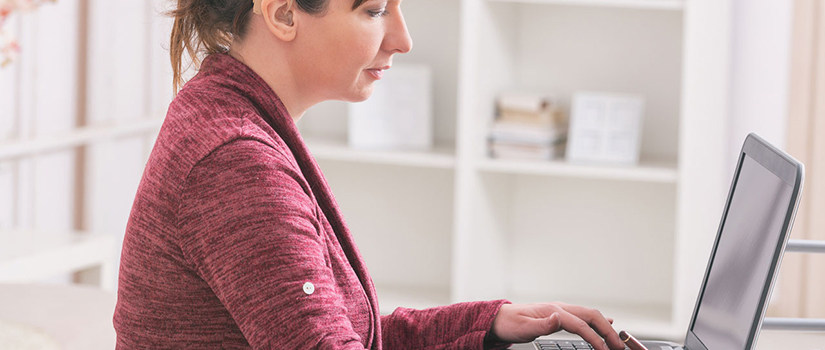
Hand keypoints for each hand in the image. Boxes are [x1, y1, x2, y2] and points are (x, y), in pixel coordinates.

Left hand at [491, 302, 624, 349]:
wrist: (499, 318)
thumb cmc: (510, 324)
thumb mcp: (523, 328)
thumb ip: (543, 324)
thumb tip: (558, 318)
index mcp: (553, 310)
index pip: (580, 324)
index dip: (595, 337)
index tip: (604, 349)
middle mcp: (560, 308)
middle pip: (591, 316)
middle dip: (607, 331)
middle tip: (619, 346)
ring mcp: (561, 310)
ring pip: (589, 315)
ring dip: (605, 326)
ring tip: (616, 341)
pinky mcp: (560, 315)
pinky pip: (583, 316)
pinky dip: (597, 321)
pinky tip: (607, 324)